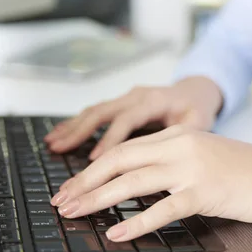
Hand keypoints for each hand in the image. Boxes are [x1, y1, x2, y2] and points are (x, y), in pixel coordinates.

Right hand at [44, 77, 222, 159]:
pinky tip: (59, 136)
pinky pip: (94, 112)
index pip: (127, 119)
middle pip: (101, 112)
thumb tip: (165, 158)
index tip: (93, 160)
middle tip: (59, 151)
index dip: (109, 139)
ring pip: (93, 111)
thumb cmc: (198, 110)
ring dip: (72, 127)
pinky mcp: (120, 104)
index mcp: (154, 100)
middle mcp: (135, 96)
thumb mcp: (199, 125)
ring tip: (52, 144)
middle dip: (78, 133)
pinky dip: (75, 124)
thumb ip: (182, 138)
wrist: (197, 91)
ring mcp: (126, 98)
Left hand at [51, 126, 251, 241]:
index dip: (93, 168)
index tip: (72, 186)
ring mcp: (192, 168)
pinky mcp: (205, 191)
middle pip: (119, 161)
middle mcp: (180, 146)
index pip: (123, 150)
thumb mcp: (202, 157)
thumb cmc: (246, 172)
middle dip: (84, 182)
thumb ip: (170, 164)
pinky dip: (136, 222)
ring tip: (75, 213)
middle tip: (61, 201)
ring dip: (98, 199)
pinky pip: (162, 208)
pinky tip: (118, 233)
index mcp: (177, 136)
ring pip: (132, 181)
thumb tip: (133, 186)